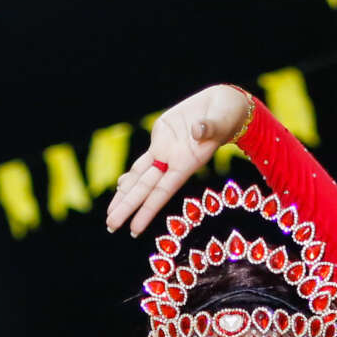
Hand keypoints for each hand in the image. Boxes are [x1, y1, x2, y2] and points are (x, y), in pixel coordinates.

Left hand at [105, 84, 253, 235]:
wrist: (222, 106)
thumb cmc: (226, 116)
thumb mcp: (220, 122)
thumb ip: (208, 129)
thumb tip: (198, 130)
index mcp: (186, 164)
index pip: (161, 193)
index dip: (146, 211)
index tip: (134, 229)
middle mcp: (173, 163)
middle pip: (144, 190)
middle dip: (127, 208)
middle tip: (110, 226)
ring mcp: (165, 153)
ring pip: (139, 178)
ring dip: (124, 195)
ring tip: (110, 214)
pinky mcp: (160, 140)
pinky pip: (142, 162)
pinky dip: (131, 174)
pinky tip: (120, 185)